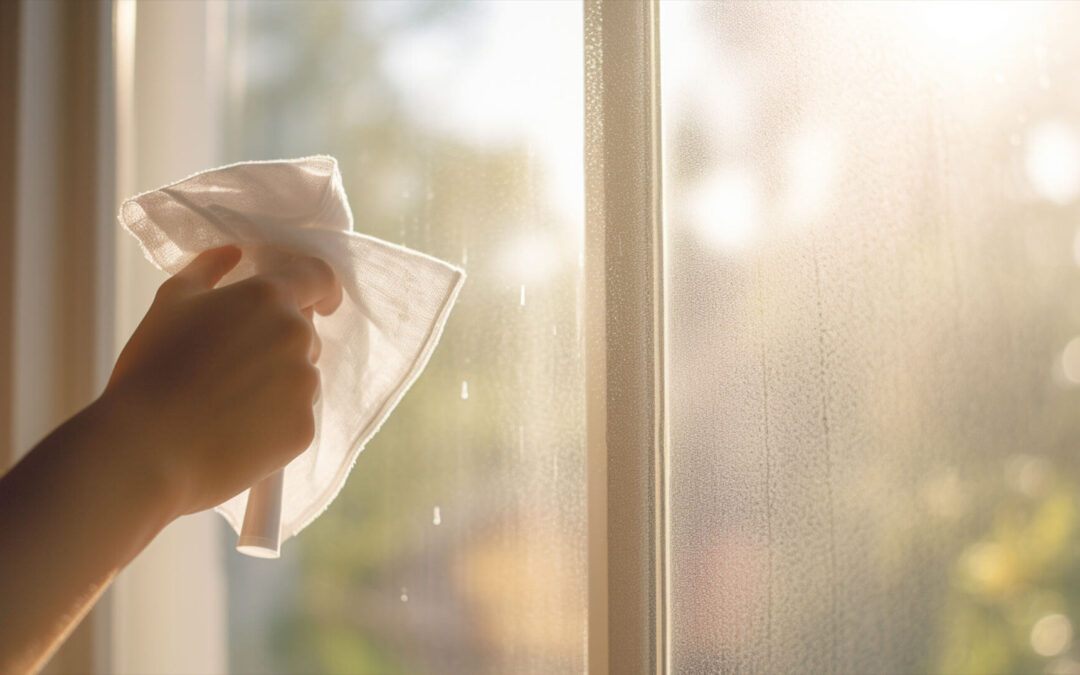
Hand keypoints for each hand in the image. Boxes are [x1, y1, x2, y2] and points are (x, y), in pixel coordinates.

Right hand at [101, 245, 342, 516]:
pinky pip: (296, 417)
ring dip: (276, 383)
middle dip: (277, 343)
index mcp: (269, 299)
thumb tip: (234, 253)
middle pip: (305, 333)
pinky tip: (233, 429)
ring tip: (224, 402)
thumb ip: (207, 268)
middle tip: (230, 365)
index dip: (322, 287)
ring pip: (302, 376)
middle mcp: (296, 337)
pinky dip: (273, 422)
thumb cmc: (151, 369)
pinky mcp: (303, 428)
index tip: (319, 300)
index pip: (320, 277)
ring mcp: (305, 385)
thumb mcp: (170, 302)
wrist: (147, 449)